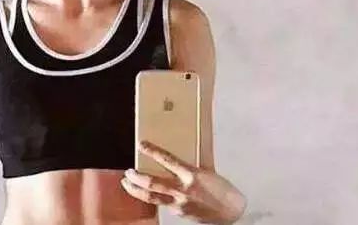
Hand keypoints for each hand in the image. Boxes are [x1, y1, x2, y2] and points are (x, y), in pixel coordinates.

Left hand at [120, 141, 245, 223]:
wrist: (231, 212)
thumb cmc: (222, 189)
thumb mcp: (208, 171)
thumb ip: (194, 162)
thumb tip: (187, 148)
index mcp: (191, 174)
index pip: (167, 160)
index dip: (152, 151)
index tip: (141, 144)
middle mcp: (182, 189)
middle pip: (152, 183)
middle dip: (136, 177)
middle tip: (127, 171)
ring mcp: (179, 203)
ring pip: (151, 197)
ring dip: (136, 190)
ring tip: (126, 183)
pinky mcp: (178, 213)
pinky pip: (161, 204)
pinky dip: (150, 198)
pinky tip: (144, 194)